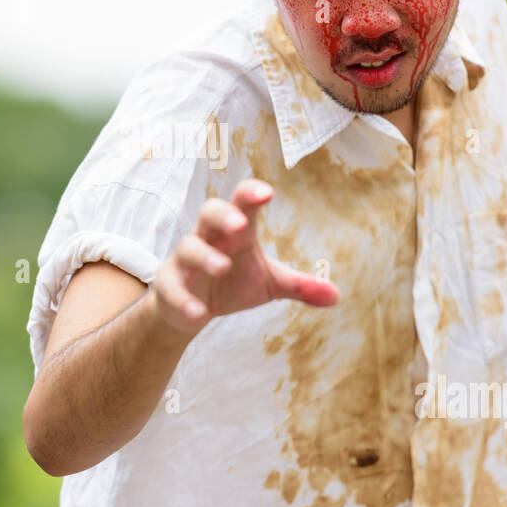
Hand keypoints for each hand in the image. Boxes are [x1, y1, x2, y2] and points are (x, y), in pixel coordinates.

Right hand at [150, 178, 340, 333]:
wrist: (192, 309)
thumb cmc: (233, 283)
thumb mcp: (269, 283)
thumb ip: (299, 285)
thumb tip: (336, 296)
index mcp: (235, 231)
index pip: (241, 202)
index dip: (251, 194)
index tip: (267, 193)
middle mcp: (208, 237)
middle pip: (209, 212)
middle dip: (223, 214)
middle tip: (239, 223)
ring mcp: (185, 260)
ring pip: (188, 247)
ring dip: (204, 256)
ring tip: (222, 268)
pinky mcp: (169, 284)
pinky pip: (172, 286)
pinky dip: (184, 298)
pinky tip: (199, 313)